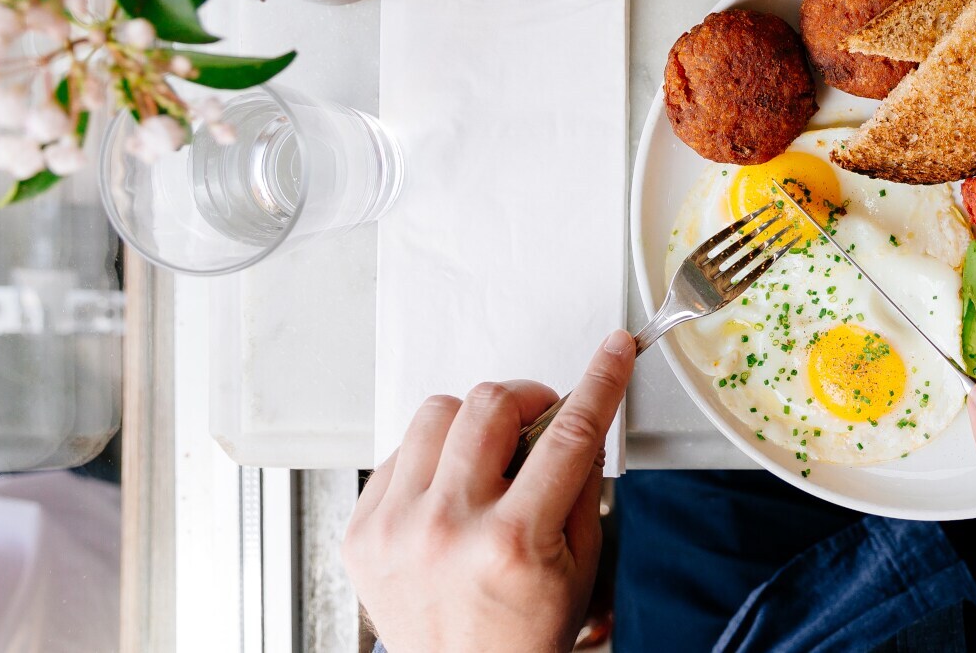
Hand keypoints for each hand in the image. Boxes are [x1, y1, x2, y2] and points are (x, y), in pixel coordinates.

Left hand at [342, 331, 635, 652]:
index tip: (612, 351)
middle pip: (488, 404)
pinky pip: (397, 453)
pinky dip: (430, 460)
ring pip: (435, 414)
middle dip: (526, 400)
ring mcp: (396, 529)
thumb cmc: (520, 638)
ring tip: (485, 460)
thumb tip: (582, 419)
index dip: (598, 382)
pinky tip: (448, 492)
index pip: (568, 436)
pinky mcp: (362, 532)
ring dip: (472, 425)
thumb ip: (581, 487)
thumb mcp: (579, 566)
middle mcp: (447, 530)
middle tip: (537, 421)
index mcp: (512, 543)